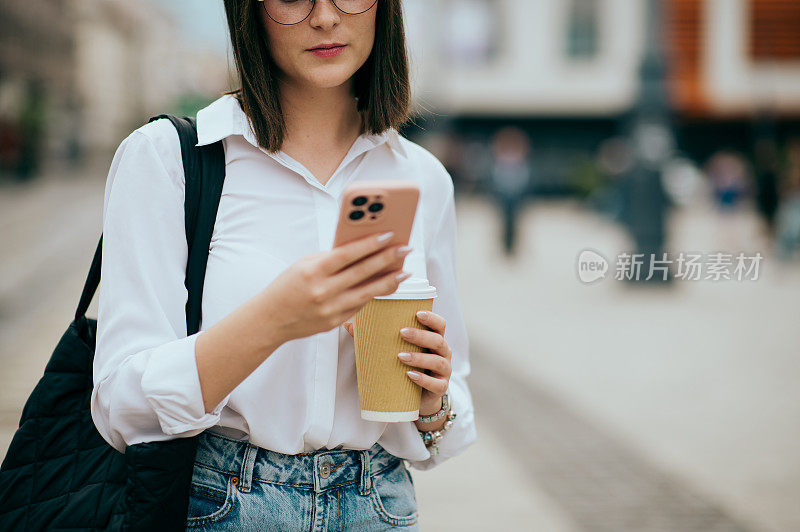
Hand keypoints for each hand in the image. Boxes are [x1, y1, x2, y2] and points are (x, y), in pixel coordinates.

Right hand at [258, 232, 411, 344]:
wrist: (270, 319)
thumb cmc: (288, 286)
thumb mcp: (304, 265)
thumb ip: (330, 258)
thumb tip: (362, 249)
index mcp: (314, 271)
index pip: (348, 254)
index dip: (370, 244)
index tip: (389, 235)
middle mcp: (323, 291)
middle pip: (362, 272)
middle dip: (387, 259)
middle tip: (406, 249)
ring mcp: (330, 309)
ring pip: (368, 292)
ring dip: (390, 281)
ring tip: (405, 271)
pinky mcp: (335, 322)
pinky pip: (360, 305)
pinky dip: (374, 294)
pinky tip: (387, 285)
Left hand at [344, 310, 450, 414]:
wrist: (419, 398)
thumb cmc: (407, 366)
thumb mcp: (397, 350)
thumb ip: (377, 337)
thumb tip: (349, 325)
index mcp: (434, 339)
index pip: (439, 324)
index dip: (431, 318)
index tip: (417, 313)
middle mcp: (443, 353)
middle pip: (438, 340)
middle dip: (420, 335)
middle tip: (401, 332)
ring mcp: (444, 371)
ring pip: (438, 361)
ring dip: (419, 357)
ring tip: (400, 356)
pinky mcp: (441, 388)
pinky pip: (436, 384)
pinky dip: (424, 379)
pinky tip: (410, 375)